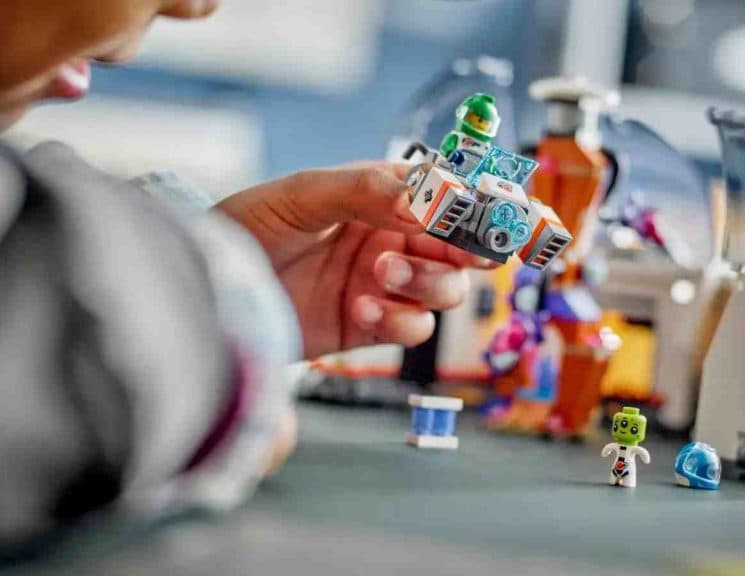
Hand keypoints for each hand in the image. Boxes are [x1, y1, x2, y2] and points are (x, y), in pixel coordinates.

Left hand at [217, 162, 493, 357]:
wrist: (207, 293)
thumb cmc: (247, 229)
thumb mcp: (302, 196)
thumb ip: (366, 191)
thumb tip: (428, 201)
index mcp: (385, 197)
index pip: (450, 197)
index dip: (483, 205)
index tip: (502, 215)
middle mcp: (394, 239)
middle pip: (463, 248)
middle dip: (468, 250)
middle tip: (466, 251)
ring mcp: (385, 285)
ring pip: (447, 290)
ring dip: (426, 283)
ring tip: (380, 274)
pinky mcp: (371, 326)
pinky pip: (413, 327)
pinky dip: (398, 321)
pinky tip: (361, 310)